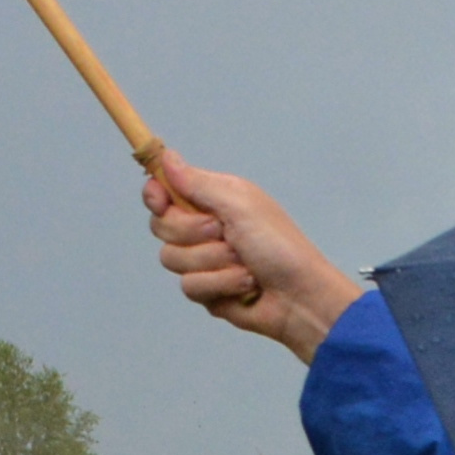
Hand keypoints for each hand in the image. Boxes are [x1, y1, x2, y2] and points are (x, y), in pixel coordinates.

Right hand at [144, 149, 361, 358]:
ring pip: (172, 259)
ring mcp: (202, 260)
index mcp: (212, 200)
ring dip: (213, 262)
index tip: (161, 200)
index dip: (156, 195)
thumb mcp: (240, 205)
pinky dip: (220, 284)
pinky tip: (244, 285)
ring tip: (244, 264)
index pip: (164, 192)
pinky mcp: (206, 290)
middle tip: (224, 233)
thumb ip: (198, 184)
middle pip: (161, 226)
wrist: (299, 296)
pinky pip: (190, 286)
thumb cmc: (279, 245)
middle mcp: (203, 228)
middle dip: (193, 232)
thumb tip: (167, 158)